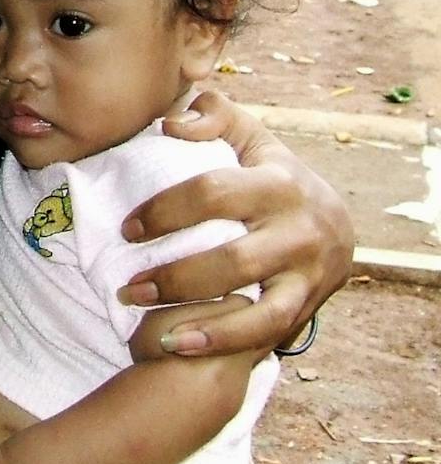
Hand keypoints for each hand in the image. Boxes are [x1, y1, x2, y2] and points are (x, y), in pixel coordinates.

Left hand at [117, 90, 352, 355]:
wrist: (336, 225)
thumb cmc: (271, 174)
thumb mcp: (248, 136)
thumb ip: (211, 115)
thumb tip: (170, 124)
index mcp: (279, 182)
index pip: (213, 193)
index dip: (165, 211)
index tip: (127, 229)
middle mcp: (300, 231)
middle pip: (233, 260)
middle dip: (175, 278)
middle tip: (128, 288)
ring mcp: (308, 274)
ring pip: (257, 310)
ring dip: (200, 323)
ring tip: (150, 328)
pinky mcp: (308, 307)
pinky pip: (266, 333)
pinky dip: (223, 343)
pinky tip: (179, 347)